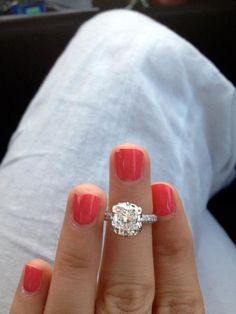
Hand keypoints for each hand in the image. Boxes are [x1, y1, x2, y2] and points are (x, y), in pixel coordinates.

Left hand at [10, 144, 204, 312]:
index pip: (177, 295)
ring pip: (82, 308)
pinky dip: (33, 310)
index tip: (165, 188)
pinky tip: (34, 268)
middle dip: (133, 218)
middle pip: (133, 287)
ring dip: (82, 251)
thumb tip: (162, 238)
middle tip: (128, 157)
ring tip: (85, 193)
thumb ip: (164, 302)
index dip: (173, 241)